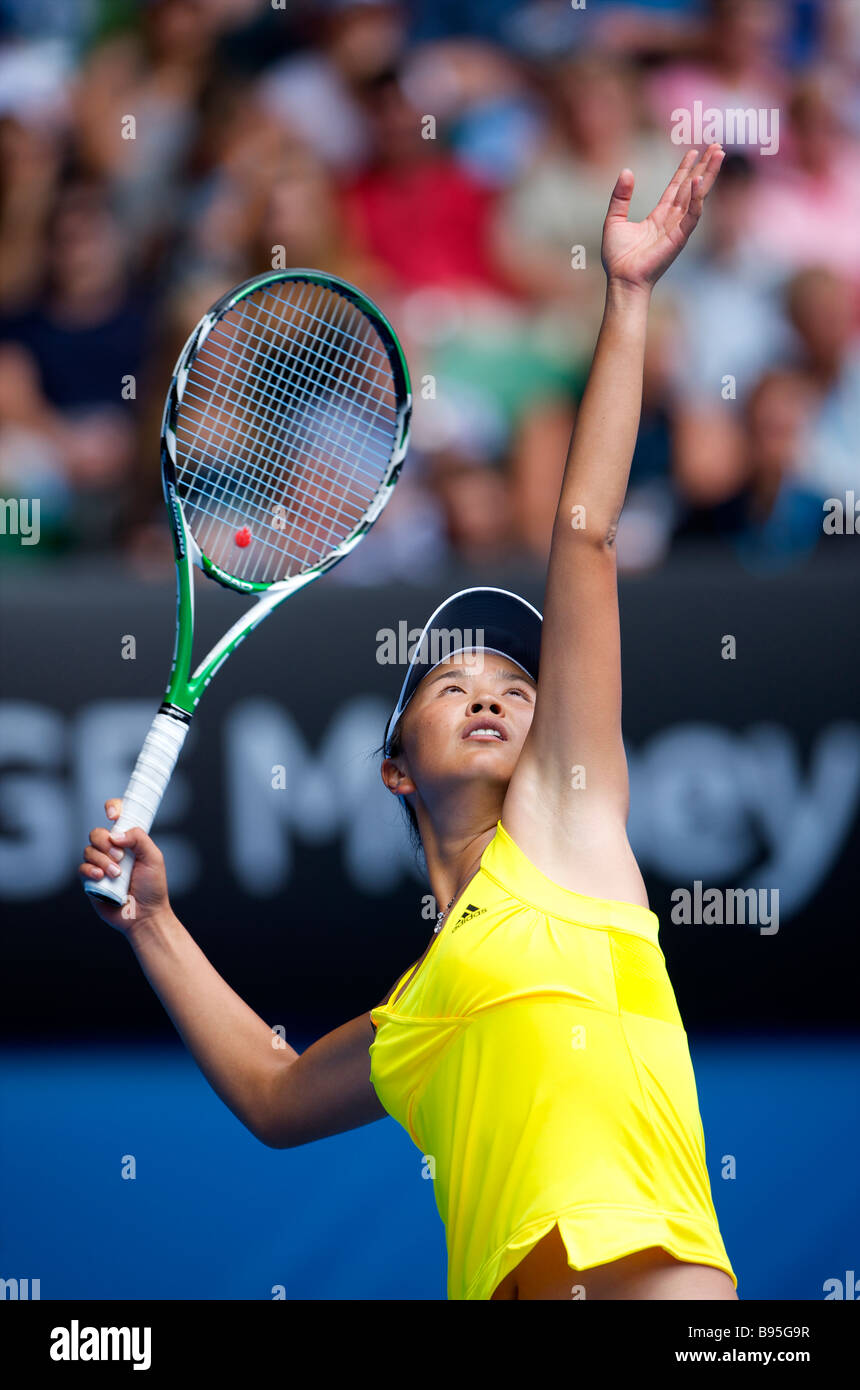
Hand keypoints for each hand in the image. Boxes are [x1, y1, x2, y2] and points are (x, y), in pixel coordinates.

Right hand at [79, 798, 171, 932]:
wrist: (145, 915)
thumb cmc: (152, 887)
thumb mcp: (154, 858)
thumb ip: (139, 838)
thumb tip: (116, 834)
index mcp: (129, 841)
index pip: (117, 816)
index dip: (112, 809)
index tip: (113, 815)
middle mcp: (113, 850)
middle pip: (97, 833)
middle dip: (105, 842)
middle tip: (120, 857)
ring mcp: (100, 865)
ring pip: (88, 850)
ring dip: (102, 860)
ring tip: (116, 875)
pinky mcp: (91, 880)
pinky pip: (82, 868)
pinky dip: (90, 870)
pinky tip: (100, 877)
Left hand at [601, 144, 724, 291]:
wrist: (621, 279)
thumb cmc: (617, 257)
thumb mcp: (614, 220)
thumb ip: (620, 196)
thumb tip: (626, 171)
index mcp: (659, 216)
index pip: (676, 187)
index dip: (685, 169)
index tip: (694, 151)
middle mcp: (672, 220)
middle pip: (692, 187)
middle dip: (705, 166)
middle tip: (717, 146)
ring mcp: (678, 228)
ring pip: (697, 196)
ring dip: (708, 174)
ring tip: (719, 154)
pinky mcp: (679, 238)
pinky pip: (692, 215)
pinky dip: (697, 198)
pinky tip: (700, 180)